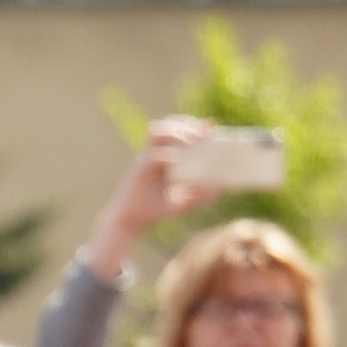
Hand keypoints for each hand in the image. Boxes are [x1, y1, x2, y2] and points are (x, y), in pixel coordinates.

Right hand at [81, 118, 210, 280]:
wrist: (130, 221)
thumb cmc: (154, 210)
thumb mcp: (181, 203)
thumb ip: (196, 195)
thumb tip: (217, 192)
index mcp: (162, 156)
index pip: (175, 130)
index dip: (191, 125)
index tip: (209, 127)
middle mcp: (152, 154)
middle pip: (166, 125)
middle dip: (185, 124)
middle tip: (201, 134)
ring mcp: (144, 159)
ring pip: (157, 133)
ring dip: (175, 134)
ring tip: (190, 143)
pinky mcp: (139, 170)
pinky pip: (152, 156)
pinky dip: (167, 156)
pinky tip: (178, 161)